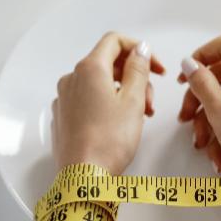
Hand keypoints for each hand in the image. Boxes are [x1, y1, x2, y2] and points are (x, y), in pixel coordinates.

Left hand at [52, 32, 164, 174]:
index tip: (156, 67)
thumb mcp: (133, 101)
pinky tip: (120, 124)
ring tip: (140, 116)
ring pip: (100, 83)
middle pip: (108, 63)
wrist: (84, 178)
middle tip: (151, 99)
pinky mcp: (64, 116)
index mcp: (89, 69)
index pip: (115, 41)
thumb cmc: (109, 141)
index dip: (140, 50)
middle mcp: (72, 79)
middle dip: (134, 76)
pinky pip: (89, 99)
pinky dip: (108, 103)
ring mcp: (65, 98)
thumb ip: (138, 69)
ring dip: (124, 92)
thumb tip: (140, 50)